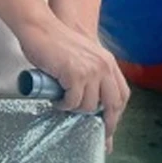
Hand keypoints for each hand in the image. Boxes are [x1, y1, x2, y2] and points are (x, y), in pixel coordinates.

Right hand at [18, 18, 129, 149]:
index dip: (117, 114)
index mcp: (108, 62)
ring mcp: (90, 71)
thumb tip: (89, 100)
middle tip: (94, 134)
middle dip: (105, 123)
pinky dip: (64, 105)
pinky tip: (57, 101)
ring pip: (90, 105)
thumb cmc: (54, 42)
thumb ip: (90, 73)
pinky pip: (73, 101)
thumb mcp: (82, 56)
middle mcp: (104, 66)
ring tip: (64, 105)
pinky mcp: (75, 75)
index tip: (109, 128)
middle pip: (112, 104)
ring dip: (76, 110)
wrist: (39, 28)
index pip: (122, 94)